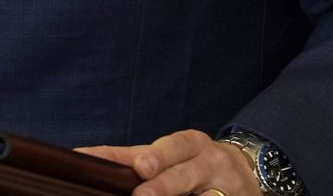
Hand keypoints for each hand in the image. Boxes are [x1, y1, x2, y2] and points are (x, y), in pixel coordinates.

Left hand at [77, 129, 256, 195]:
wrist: (247, 171)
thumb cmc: (192, 164)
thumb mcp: (168, 155)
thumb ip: (132, 158)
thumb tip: (86, 162)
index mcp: (189, 143)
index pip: (168, 146)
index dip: (152, 155)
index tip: (136, 166)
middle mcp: (209, 160)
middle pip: (185, 170)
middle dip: (164, 182)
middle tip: (142, 193)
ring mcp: (224, 184)